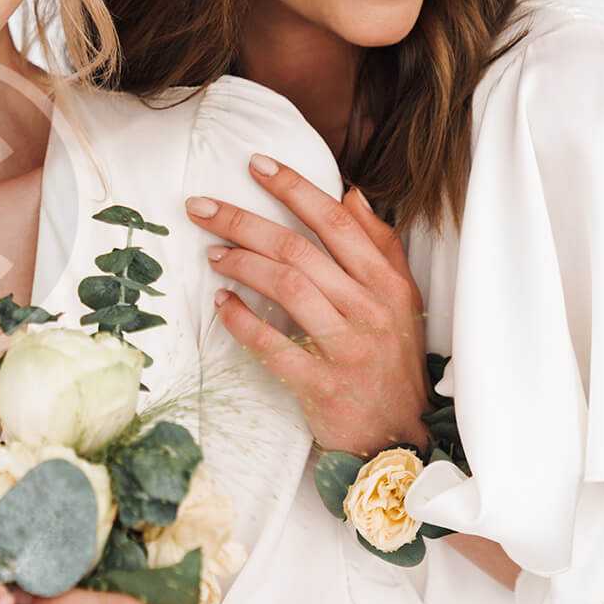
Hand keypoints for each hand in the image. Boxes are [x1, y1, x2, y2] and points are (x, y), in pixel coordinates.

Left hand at [187, 155, 429, 454]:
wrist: (399, 438)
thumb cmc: (392, 361)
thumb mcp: (401, 299)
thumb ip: (380, 245)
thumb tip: (352, 194)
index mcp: (386, 283)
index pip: (336, 222)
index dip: (294, 188)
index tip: (256, 165)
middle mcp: (368, 308)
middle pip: (298, 249)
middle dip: (244, 220)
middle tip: (202, 206)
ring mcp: (346, 346)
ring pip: (286, 287)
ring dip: (241, 263)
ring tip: (212, 253)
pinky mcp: (322, 383)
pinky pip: (273, 344)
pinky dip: (242, 320)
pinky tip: (221, 303)